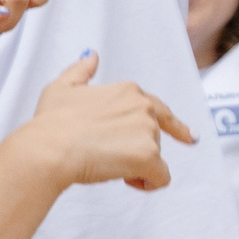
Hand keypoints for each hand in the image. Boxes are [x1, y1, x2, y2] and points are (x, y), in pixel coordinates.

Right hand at [12, 55, 196, 191]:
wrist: (49, 149)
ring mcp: (148, 131)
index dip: (174, 127)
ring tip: (104, 163)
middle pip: (154, 137)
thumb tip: (92, 55)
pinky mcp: (149, 156)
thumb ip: (80, 70)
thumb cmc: (51, 123)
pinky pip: (161, 178)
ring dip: (135, 166)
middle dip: (134, 150)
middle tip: (104, 154)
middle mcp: (145, 108)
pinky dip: (148, 183)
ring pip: (155, 158)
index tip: (190, 138)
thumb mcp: (61, 88)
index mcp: (129, 92)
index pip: (159, 110)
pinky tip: (127, 180)